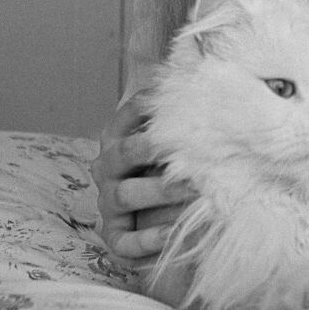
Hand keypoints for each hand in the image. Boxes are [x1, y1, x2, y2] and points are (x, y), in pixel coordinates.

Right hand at [90, 91, 196, 267]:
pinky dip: (149, 237)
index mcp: (118, 139)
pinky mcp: (116, 238)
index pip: (128, 114)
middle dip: (152, 149)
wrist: (160, 219)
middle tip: (186, 149)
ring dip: (160, 192)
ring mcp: (109, 204)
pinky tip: (174, 231)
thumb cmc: (170, 169)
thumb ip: (180, 116)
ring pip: (126, 194)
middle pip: (124, 153)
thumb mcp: (173, 141)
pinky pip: (126, 241)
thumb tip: (201, 68)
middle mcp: (107, 169)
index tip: (177, 101)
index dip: (147, 106)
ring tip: (194, 191)